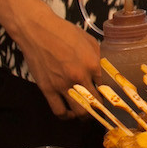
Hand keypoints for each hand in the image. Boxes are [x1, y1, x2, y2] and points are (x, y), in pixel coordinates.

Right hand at [9, 0, 102, 116]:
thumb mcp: (89, 40)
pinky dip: (66, 116)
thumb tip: (104, 71)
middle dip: (100, 109)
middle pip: (96, 103)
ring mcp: (63, 84)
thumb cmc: (63, 32)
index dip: (108, 94)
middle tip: (100, 109)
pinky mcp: (48, 89)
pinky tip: (69, 113)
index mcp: (93, 64)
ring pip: (79, 112)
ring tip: (86, 114)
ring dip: (85, 116)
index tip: (109, 98)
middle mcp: (80, 76)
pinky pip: (59, 111)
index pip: (107, 87)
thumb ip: (98, 57)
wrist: (37, 30)